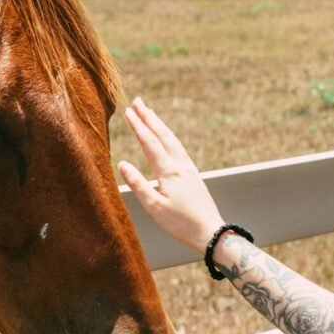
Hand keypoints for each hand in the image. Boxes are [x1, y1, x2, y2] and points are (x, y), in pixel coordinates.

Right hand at [118, 98, 222, 253]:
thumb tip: (122, 163)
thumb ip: (137, 184)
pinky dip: (169, 137)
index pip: (150, 143)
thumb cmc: (180, 223)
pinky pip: (179, 148)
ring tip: (150, 114)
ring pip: (173, 140)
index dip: (138, 126)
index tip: (128, 111)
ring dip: (160, 125)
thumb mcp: (154, 207)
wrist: (210, 232)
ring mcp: (189, 169)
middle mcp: (180, 165)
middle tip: (138, 102)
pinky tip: (168, 139)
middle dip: (149, 117)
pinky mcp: (194, 175)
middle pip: (163, 135)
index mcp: (169, 171)